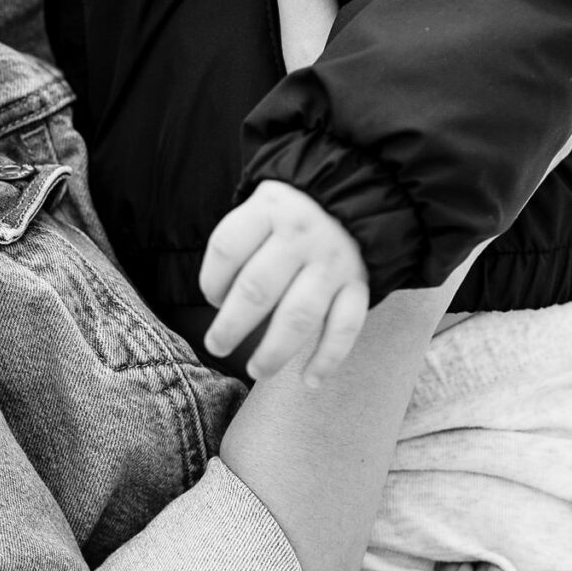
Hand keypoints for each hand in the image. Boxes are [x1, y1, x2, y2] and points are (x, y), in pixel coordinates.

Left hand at [201, 182, 369, 381]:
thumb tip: (221, 303)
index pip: (227, 248)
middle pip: (257, 288)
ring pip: (298, 316)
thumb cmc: (295, 210)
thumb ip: (242, 242)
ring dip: (273, 351)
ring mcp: (332, 262)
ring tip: (256, 370)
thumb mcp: (264, 203)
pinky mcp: (360, 284)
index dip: (211, 280)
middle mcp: (301, 235)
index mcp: (269, 209)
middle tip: (217, 345)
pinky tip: (310, 380)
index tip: (213, 298)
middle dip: (231, 326)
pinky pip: (345, 327)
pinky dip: (328, 358)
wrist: (360, 190)